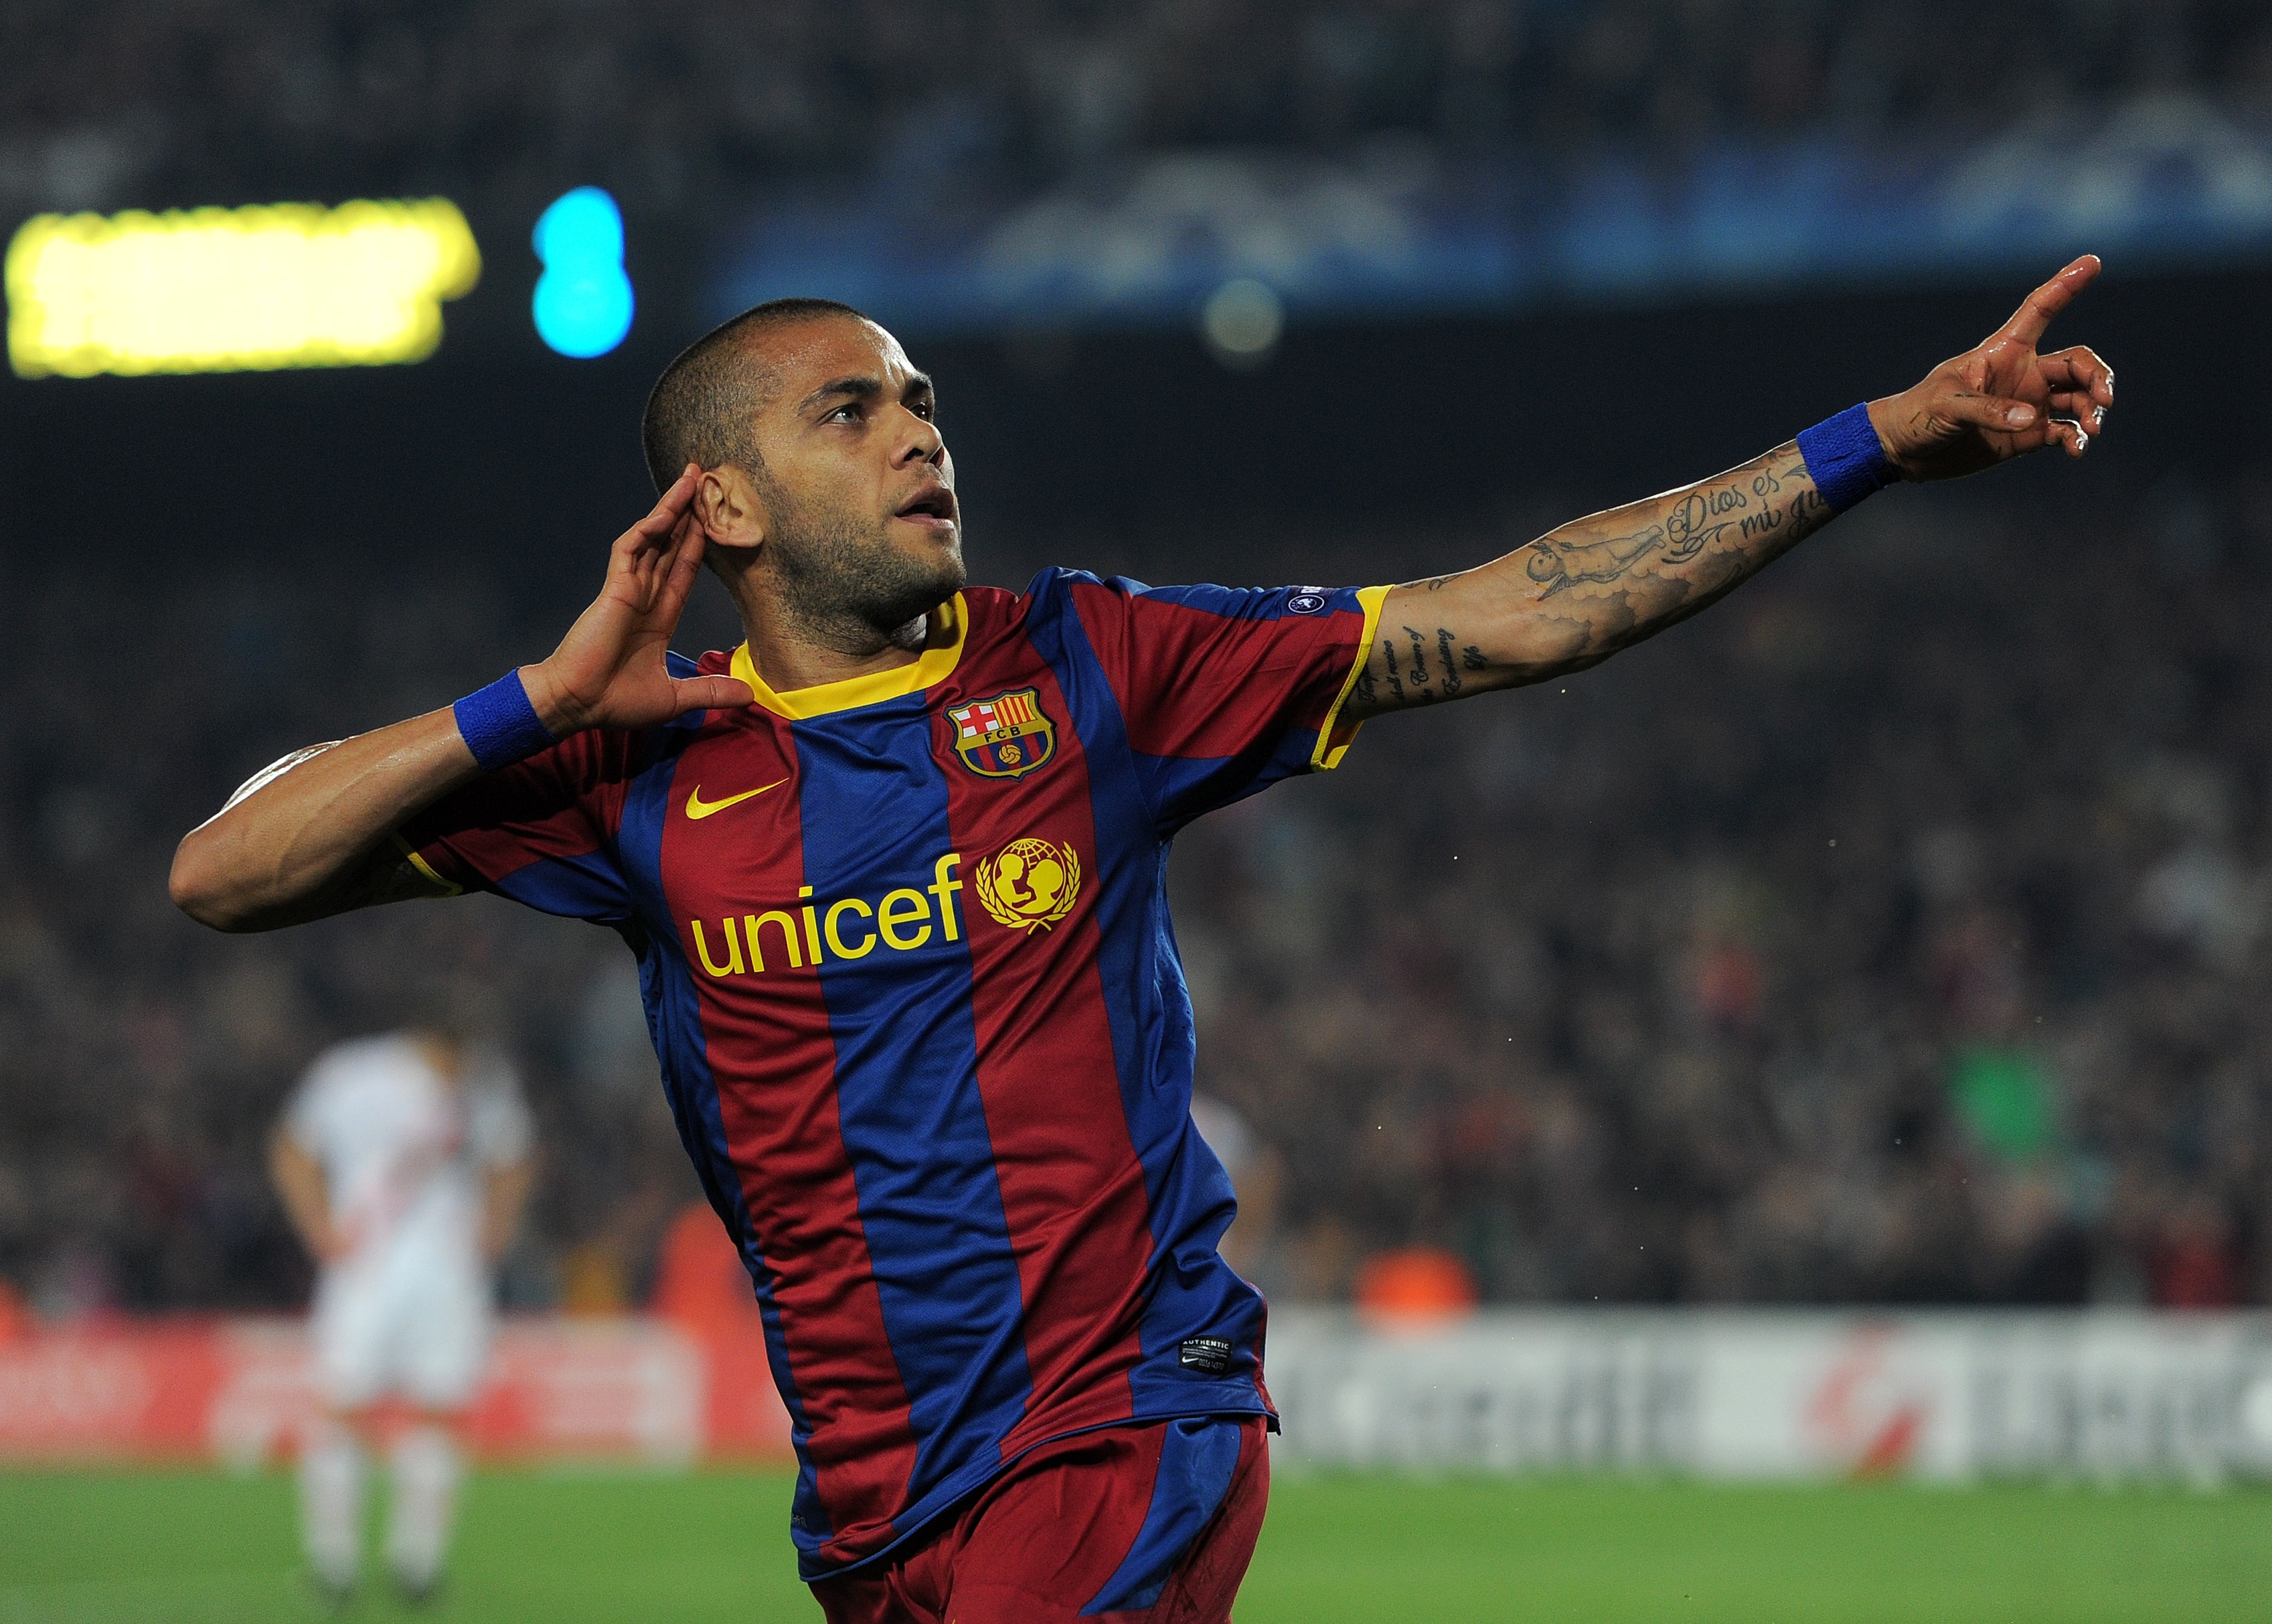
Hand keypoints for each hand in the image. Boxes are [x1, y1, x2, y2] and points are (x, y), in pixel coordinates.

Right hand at [521, 466, 755, 733]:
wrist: (579, 704)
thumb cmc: (616, 701)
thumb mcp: (675, 698)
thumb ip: (711, 692)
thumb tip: (750, 696)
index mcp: (657, 617)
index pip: (683, 571)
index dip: (697, 545)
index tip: (713, 520)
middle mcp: (644, 596)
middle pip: (671, 545)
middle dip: (688, 514)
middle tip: (706, 481)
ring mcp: (628, 589)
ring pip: (654, 538)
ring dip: (672, 508)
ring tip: (691, 478)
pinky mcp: (614, 588)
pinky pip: (632, 549)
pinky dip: (649, 528)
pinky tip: (669, 510)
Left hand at [1867, 256, 2114, 482]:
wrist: (1902, 453)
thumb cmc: (1916, 415)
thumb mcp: (1946, 406)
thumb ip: (1987, 410)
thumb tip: (2030, 418)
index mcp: (2003, 351)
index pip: (2040, 310)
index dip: (2065, 285)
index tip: (2092, 261)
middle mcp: (2023, 374)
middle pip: (2077, 363)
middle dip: (2097, 376)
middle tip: (2104, 399)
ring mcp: (2027, 404)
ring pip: (2078, 397)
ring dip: (2091, 410)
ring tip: (2088, 429)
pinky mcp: (2026, 435)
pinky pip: (2064, 431)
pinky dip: (2075, 439)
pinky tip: (2075, 449)